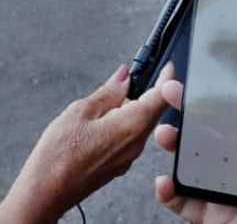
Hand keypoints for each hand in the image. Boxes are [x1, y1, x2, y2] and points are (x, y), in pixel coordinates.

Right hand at [0, 63, 175, 223]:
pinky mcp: (119, 165)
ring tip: (103, 107)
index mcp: (133, 125)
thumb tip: (124, 76)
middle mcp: (137, 142)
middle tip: (126, 82)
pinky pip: (130, 138)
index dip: (167, 77)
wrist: (43, 196)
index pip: (163, 95)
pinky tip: (100, 125)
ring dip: (130, 110)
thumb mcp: (79, 112)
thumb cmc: (57, 157)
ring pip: (141, 123)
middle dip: (144, 93)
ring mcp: (129, 156)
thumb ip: (108, 92)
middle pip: (154, 109)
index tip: (166, 66)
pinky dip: (122, 125)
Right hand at [153, 84, 236, 223]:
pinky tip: (164, 182)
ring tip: (166, 135)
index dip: (230, 108)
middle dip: (193, 120)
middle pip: (214, 143)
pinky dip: (169, 193)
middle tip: (176, 97)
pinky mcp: (209, 219)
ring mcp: (224, 198)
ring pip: (194, 168)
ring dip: (177, 149)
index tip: (213, 87)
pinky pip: (184, 203)